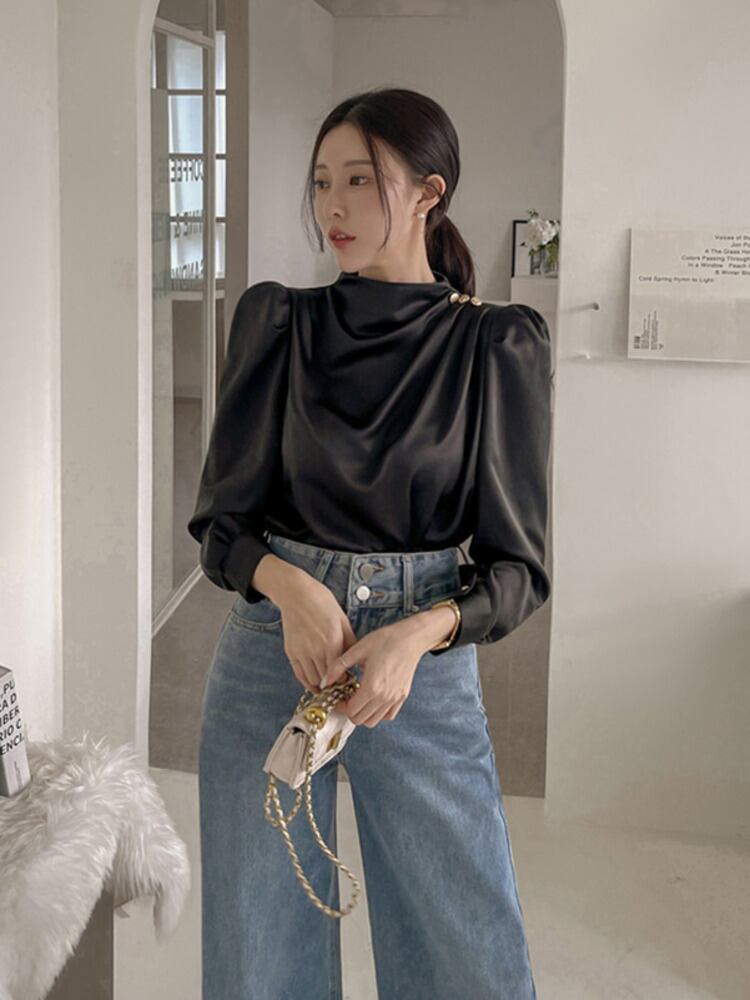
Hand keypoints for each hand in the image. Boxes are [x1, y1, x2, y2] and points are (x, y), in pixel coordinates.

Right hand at [276, 579, 357, 694]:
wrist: (296, 594)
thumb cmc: (321, 602)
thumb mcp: (342, 619)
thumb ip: (350, 641)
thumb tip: (356, 658)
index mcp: (332, 641)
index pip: (340, 673)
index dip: (345, 680)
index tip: (348, 679)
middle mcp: (316, 649)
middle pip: (326, 679)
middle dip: (334, 684)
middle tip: (339, 683)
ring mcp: (302, 652)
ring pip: (313, 680)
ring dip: (321, 684)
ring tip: (328, 683)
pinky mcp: (291, 652)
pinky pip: (299, 674)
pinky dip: (307, 683)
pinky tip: (315, 683)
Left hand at [321, 618, 426, 727]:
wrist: (410, 638)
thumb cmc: (386, 640)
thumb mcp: (358, 649)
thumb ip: (339, 666)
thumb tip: (326, 680)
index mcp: (372, 687)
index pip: (351, 710)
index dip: (340, 706)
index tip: (337, 697)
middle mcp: (384, 697)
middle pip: (360, 719)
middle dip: (349, 711)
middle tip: (345, 698)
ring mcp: (395, 699)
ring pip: (373, 721)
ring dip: (362, 713)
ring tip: (358, 698)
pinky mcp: (402, 697)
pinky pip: (388, 716)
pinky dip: (378, 713)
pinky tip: (372, 699)